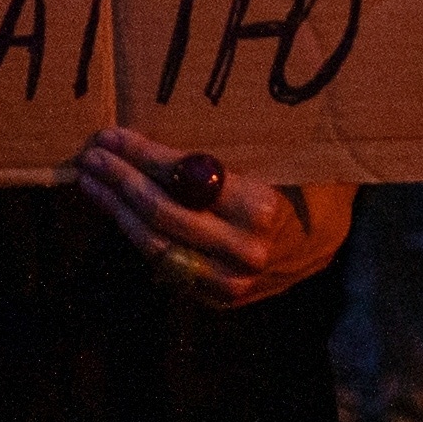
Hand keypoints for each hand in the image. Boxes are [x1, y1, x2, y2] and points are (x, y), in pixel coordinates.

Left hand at [73, 126, 352, 308]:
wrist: (330, 237)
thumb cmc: (302, 179)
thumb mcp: (276, 153)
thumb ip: (227, 153)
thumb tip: (165, 122)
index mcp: (260, 209)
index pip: (182, 182)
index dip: (141, 157)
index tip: (111, 135)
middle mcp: (243, 251)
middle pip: (161, 214)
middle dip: (120, 182)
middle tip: (91, 155)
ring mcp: (231, 283)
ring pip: (157, 248)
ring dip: (118, 213)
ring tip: (92, 182)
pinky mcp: (221, 299)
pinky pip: (169, 268)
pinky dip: (141, 240)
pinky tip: (120, 214)